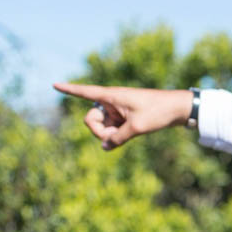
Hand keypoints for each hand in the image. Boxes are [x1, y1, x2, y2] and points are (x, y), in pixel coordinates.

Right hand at [52, 83, 193, 149]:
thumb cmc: (158, 112)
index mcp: (111, 96)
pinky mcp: (124, 118)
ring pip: (102, 127)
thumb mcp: (137, 128)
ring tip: (129, 133)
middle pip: (91, 119)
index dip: (69, 90)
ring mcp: (117, 111)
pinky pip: (112, 130)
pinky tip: (125, 138)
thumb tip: (104, 147)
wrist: (178, 109)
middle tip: (116, 137)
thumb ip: (118, 139)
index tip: (53, 85)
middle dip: (99, 131)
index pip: (85, 92)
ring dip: (111, 135)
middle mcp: (111, 102)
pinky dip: (116, 136)